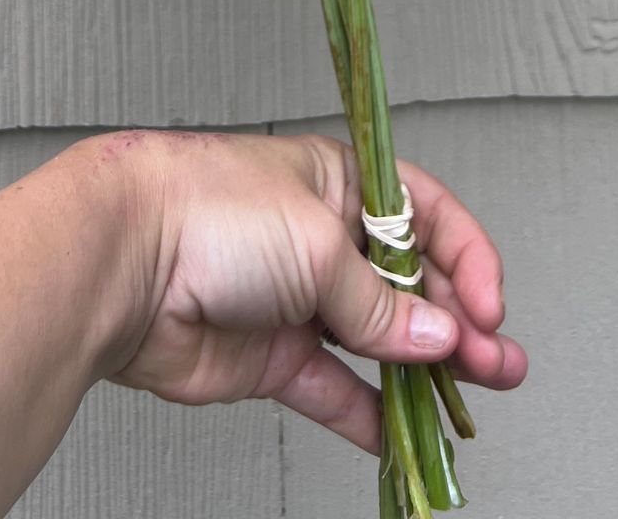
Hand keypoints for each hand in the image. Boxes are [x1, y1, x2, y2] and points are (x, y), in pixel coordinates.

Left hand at [97, 127, 528, 452]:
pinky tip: (399, 434)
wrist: (120, 262)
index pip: (425, 216)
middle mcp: (322, 238)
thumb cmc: (207, 210)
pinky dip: (367, 414)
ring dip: (425, 372)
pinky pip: (332, 389)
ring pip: (378, 343)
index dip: (464, 258)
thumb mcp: (319, 244)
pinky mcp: (268, 357)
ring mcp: (296, 300)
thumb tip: (433, 336)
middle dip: (457, 324)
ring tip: (470, 400)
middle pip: (409, 286)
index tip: (487, 304)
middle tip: (497, 363)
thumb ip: (380, 304)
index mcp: (340, 183)